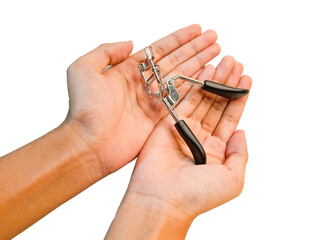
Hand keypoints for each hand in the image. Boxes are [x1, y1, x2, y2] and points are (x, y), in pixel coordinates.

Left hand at [64, 25, 219, 176]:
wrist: (89, 142)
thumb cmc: (84, 108)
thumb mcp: (83, 69)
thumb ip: (106, 50)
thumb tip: (130, 42)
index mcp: (127, 70)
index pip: (159, 50)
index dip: (179, 39)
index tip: (196, 29)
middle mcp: (144, 84)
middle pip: (176, 61)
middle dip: (196, 49)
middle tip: (214, 38)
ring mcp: (154, 101)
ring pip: (183, 77)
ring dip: (201, 64)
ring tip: (217, 52)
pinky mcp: (161, 118)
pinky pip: (183, 99)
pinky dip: (197, 88)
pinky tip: (209, 76)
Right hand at [123, 57, 251, 227]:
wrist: (162, 198)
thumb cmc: (196, 195)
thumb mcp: (233, 179)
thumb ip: (240, 154)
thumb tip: (242, 132)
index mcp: (216, 151)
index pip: (230, 118)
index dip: (239, 99)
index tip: (246, 80)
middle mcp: (200, 138)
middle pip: (217, 104)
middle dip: (227, 84)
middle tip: (235, 64)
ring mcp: (183, 129)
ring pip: (202, 99)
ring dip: (214, 81)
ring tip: (225, 63)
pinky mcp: (166, 124)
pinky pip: (182, 101)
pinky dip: (193, 86)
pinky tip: (204, 72)